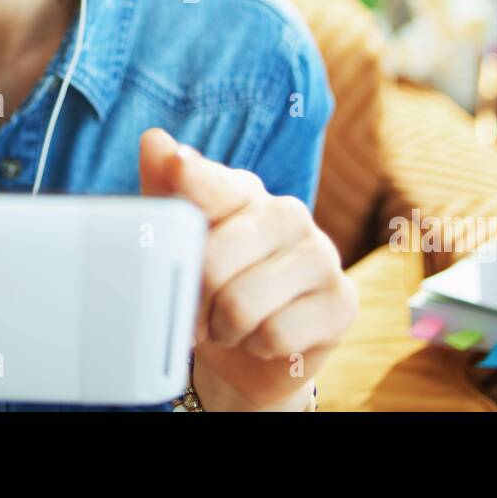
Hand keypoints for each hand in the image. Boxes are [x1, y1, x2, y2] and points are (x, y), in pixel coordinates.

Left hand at [139, 128, 357, 410]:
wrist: (249, 357)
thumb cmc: (212, 291)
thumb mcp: (180, 246)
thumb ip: (166, 194)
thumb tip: (154, 140)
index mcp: (245, 193)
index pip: (214, 185)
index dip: (193, 178)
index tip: (177, 164)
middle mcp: (287, 213)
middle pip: (215, 261)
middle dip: (195, 302)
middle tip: (197, 314)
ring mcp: (321, 255)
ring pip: (242, 305)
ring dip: (225, 330)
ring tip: (230, 325)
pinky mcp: (341, 301)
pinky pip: (275, 335)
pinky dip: (258, 348)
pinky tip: (263, 339)